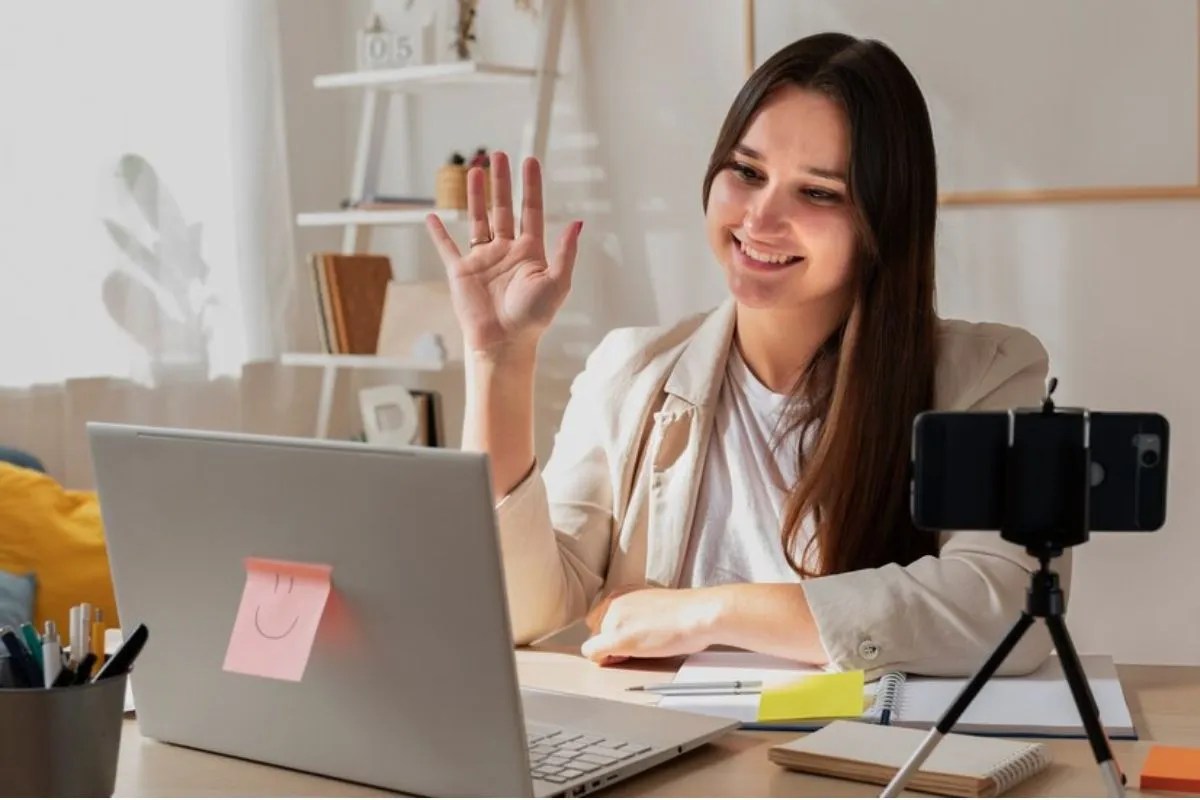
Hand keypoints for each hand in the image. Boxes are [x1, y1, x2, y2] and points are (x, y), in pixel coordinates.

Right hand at [425, 152, 582, 355]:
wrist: (504, 342)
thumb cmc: (533, 318)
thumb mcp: (557, 283)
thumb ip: (565, 252)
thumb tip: (578, 222)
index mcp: (530, 252)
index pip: (530, 210)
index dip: (530, 186)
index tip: (530, 161)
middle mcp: (506, 251)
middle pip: (502, 208)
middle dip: (502, 182)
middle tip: (499, 155)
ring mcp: (482, 260)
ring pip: (477, 220)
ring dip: (476, 196)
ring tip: (476, 171)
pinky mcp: (461, 272)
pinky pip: (447, 248)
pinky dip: (438, 232)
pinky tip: (433, 215)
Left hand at [580, 587, 723, 664]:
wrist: (697, 614)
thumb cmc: (686, 612)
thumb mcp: (652, 604)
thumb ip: (634, 612)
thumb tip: (630, 629)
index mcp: (621, 592)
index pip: (601, 616)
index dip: (613, 631)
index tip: (630, 636)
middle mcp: (612, 601)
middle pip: (596, 629)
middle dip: (610, 640)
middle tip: (635, 646)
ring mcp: (612, 619)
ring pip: (596, 642)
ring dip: (611, 651)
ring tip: (638, 650)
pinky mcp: (616, 638)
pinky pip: (592, 653)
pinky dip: (604, 659)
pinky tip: (624, 658)